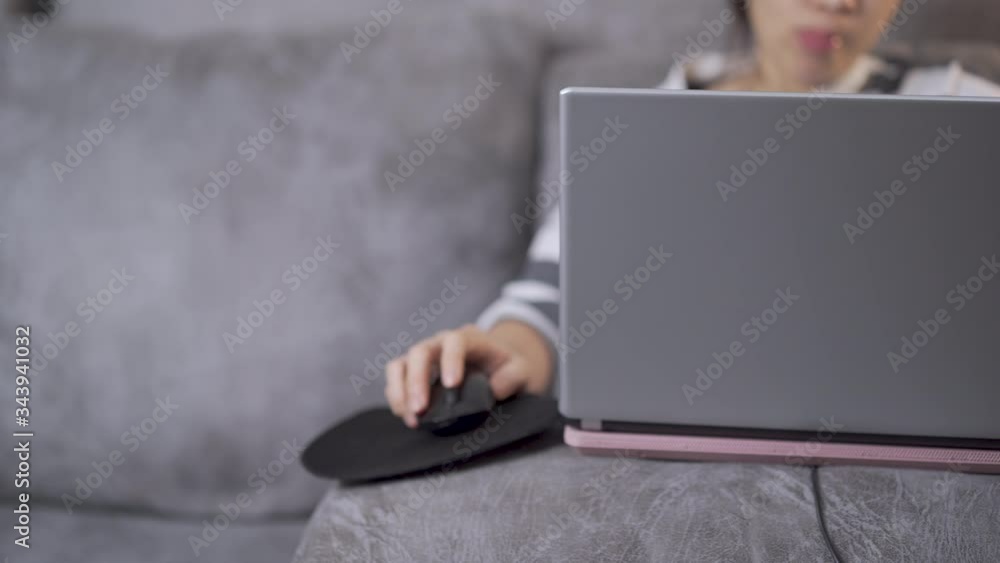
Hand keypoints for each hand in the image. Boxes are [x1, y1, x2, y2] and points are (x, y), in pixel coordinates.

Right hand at [384, 321, 552, 427]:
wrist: (498, 363)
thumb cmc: (508, 366)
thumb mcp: (522, 369)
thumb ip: (513, 376)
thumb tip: (495, 389)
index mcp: (469, 338)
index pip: (455, 341)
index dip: (450, 360)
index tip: (451, 385)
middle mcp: (442, 342)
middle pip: (420, 351)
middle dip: (416, 381)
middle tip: (420, 410)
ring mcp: (426, 356)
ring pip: (401, 363)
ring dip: (400, 390)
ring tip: (410, 417)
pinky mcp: (415, 371)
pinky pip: (397, 378)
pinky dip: (397, 396)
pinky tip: (406, 416)